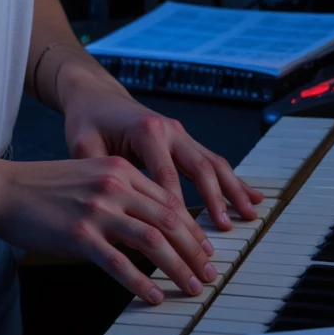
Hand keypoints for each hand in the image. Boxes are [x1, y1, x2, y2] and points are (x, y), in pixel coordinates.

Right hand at [0, 152, 222, 305]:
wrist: (4, 189)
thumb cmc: (44, 186)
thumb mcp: (89, 175)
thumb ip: (121, 192)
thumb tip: (151, 225)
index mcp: (119, 169)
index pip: (169, 201)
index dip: (193, 228)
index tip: (205, 250)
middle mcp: (114, 185)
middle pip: (170, 221)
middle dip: (195, 251)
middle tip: (208, 273)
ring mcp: (97, 210)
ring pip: (153, 241)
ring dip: (178, 268)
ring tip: (191, 287)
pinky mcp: (80, 236)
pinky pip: (120, 264)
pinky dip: (142, 283)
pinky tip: (154, 295)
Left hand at [63, 78, 263, 235]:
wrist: (95, 95)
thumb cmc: (87, 120)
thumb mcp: (83, 146)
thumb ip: (100, 178)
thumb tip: (111, 217)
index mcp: (146, 131)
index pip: (167, 176)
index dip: (177, 209)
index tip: (184, 238)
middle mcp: (169, 130)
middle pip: (199, 168)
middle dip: (216, 200)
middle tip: (225, 230)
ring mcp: (179, 134)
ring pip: (213, 162)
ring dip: (232, 189)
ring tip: (250, 214)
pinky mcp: (183, 140)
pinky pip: (211, 160)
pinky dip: (231, 179)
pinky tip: (251, 195)